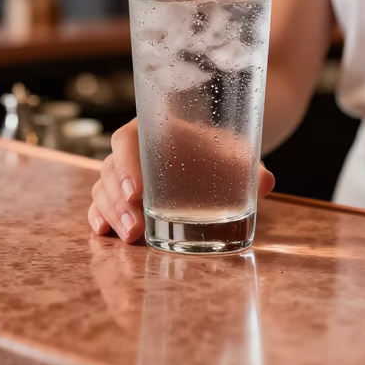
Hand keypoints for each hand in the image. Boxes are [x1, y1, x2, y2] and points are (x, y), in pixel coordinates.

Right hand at [88, 119, 275, 243]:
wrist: (221, 153)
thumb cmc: (224, 150)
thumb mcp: (237, 154)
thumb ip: (250, 167)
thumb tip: (266, 182)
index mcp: (156, 128)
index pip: (128, 139)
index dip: (127, 164)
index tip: (137, 192)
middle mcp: (135, 148)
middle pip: (112, 168)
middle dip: (119, 201)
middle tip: (135, 228)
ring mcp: (126, 170)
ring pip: (104, 186)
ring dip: (110, 212)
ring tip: (129, 237)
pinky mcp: (124, 192)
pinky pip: (101, 200)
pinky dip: (99, 215)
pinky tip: (103, 232)